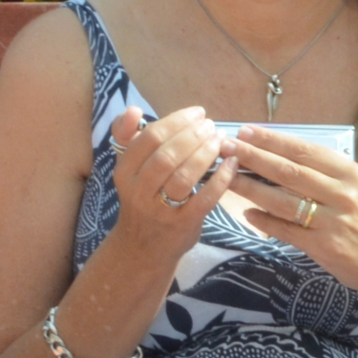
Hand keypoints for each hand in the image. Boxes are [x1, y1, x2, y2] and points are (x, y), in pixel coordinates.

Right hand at [109, 106, 238, 258]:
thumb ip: (128, 136)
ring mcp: (160, 209)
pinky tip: (232, 163)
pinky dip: (221, 179)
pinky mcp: (182, 224)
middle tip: (211, 125)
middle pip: (167, 155)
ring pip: (184, 176)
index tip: (197, 113)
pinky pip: (204, 199)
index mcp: (125, 171)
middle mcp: (139, 190)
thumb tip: (133, 109)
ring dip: (206, 153)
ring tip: (220, 140)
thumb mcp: (130, 167)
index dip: (177, 121)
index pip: (150, 138)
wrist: (142, 248)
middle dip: (194, 135)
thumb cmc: (141, 197)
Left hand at [222, 126, 357, 294]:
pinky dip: (265, 221)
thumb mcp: (354, 185)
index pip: (302, 150)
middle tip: (227, 147)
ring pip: (283, 200)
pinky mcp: (324, 247)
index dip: (271, 140)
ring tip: (228, 177)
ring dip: (251, 187)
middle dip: (254, 157)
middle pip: (288, 171)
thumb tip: (278, 153)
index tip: (246, 131)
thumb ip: (322, 171)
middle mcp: (341, 193)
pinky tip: (246, 213)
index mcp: (347, 171)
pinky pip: (287, 230)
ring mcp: (332, 221)